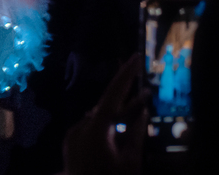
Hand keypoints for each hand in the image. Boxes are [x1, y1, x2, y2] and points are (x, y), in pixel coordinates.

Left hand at [62, 57, 146, 174]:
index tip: (136, 58)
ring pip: (100, 118)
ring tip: (139, 108)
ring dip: (118, 116)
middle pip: (107, 106)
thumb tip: (142, 111)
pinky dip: (107, 127)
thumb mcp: (130, 161)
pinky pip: (92, 128)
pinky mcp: (71, 141)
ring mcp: (73, 133)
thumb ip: (136, 134)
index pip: (113, 94)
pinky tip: (120, 130)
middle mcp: (81, 125)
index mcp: (96, 127)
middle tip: (147, 91)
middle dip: (127, 100)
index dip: (126, 74)